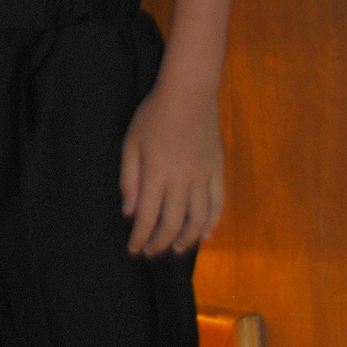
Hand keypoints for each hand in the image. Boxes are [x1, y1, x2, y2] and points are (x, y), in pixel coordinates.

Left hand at [120, 70, 224, 256]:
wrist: (188, 93)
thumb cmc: (153, 115)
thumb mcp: (130, 143)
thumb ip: (129, 179)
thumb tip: (129, 212)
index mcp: (156, 175)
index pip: (147, 218)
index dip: (140, 239)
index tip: (133, 250)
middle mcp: (181, 181)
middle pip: (172, 224)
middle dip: (160, 244)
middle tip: (151, 252)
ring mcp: (203, 177)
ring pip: (198, 220)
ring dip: (187, 239)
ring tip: (176, 248)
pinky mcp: (217, 171)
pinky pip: (218, 204)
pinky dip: (213, 223)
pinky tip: (206, 234)